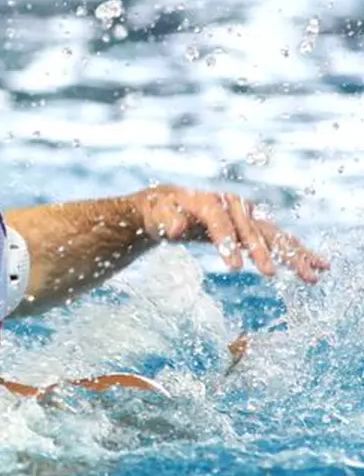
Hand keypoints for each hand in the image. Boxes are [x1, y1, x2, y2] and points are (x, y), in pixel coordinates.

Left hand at [136, 185, 328, 282]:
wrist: (171, 203)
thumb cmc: (162, 211)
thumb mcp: (158, 214)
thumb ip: (167, 220)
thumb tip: (174, 229)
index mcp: (210, 201)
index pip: (220, 224)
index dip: (226, 244)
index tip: (233, 267)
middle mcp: (234, 206)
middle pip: (252, 231)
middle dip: (264, 253)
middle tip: (271, 274)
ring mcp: (246, 215)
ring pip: (273, 236)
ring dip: (294, 255)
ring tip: (314, 273)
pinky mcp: (253, 226)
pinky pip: (278, 240)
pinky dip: (296, 252)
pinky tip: (317, 265)